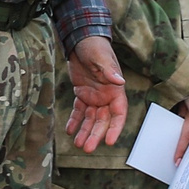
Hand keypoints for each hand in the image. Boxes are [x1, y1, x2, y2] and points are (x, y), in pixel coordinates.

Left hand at [66, 35, 126, 152]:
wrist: (81, 40)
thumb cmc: (95, 47)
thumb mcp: (101, 58)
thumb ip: (109, 71)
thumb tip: (119, 81)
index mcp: (115, 90)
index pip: (118, 114)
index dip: (115, 128)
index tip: (109, 142)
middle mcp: (106, 96)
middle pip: (103, 120)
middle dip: (95, 135)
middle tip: (87, 148)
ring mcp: (94, 96)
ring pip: (90, 119)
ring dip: (85, 131)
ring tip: (77, 143)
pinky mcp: (82, 93)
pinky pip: (79, 110)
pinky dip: (74, 120)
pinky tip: (69, 130)